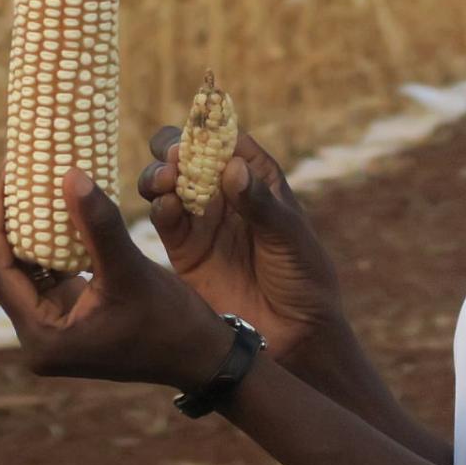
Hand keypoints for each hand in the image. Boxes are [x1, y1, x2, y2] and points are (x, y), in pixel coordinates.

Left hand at [0, 169, 234, 391]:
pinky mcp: (74, 321)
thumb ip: (99, 224)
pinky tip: (58, 212)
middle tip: (10, 177)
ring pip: (30, 273)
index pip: (2, 274)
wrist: (204, 356)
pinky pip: (52, 277)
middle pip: (10, 272)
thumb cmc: (170, 321)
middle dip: (9, 225)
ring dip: (30, 233)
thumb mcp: (130, 269)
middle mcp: (42, 340)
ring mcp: (57, 332)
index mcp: (44, 338)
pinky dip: (53, 246)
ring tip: (29, 188)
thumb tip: (69, 174)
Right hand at [136, 128, 346, 367]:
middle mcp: (225, 194)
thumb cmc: (305, 279)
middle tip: (173, 157)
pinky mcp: (183, 250)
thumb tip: (232, 168)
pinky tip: (167, 208)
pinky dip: (160, 208)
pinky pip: (164, 220)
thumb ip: (261, 205)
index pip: (229, 140)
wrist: (293, 336)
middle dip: (174, 148)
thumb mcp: (290, 238)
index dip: (210, 128)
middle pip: (188, 156)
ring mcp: (202, 220)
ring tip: (165, 180)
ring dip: (160, 175)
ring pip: (168, 183)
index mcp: (258, 179)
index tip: (198, 128)